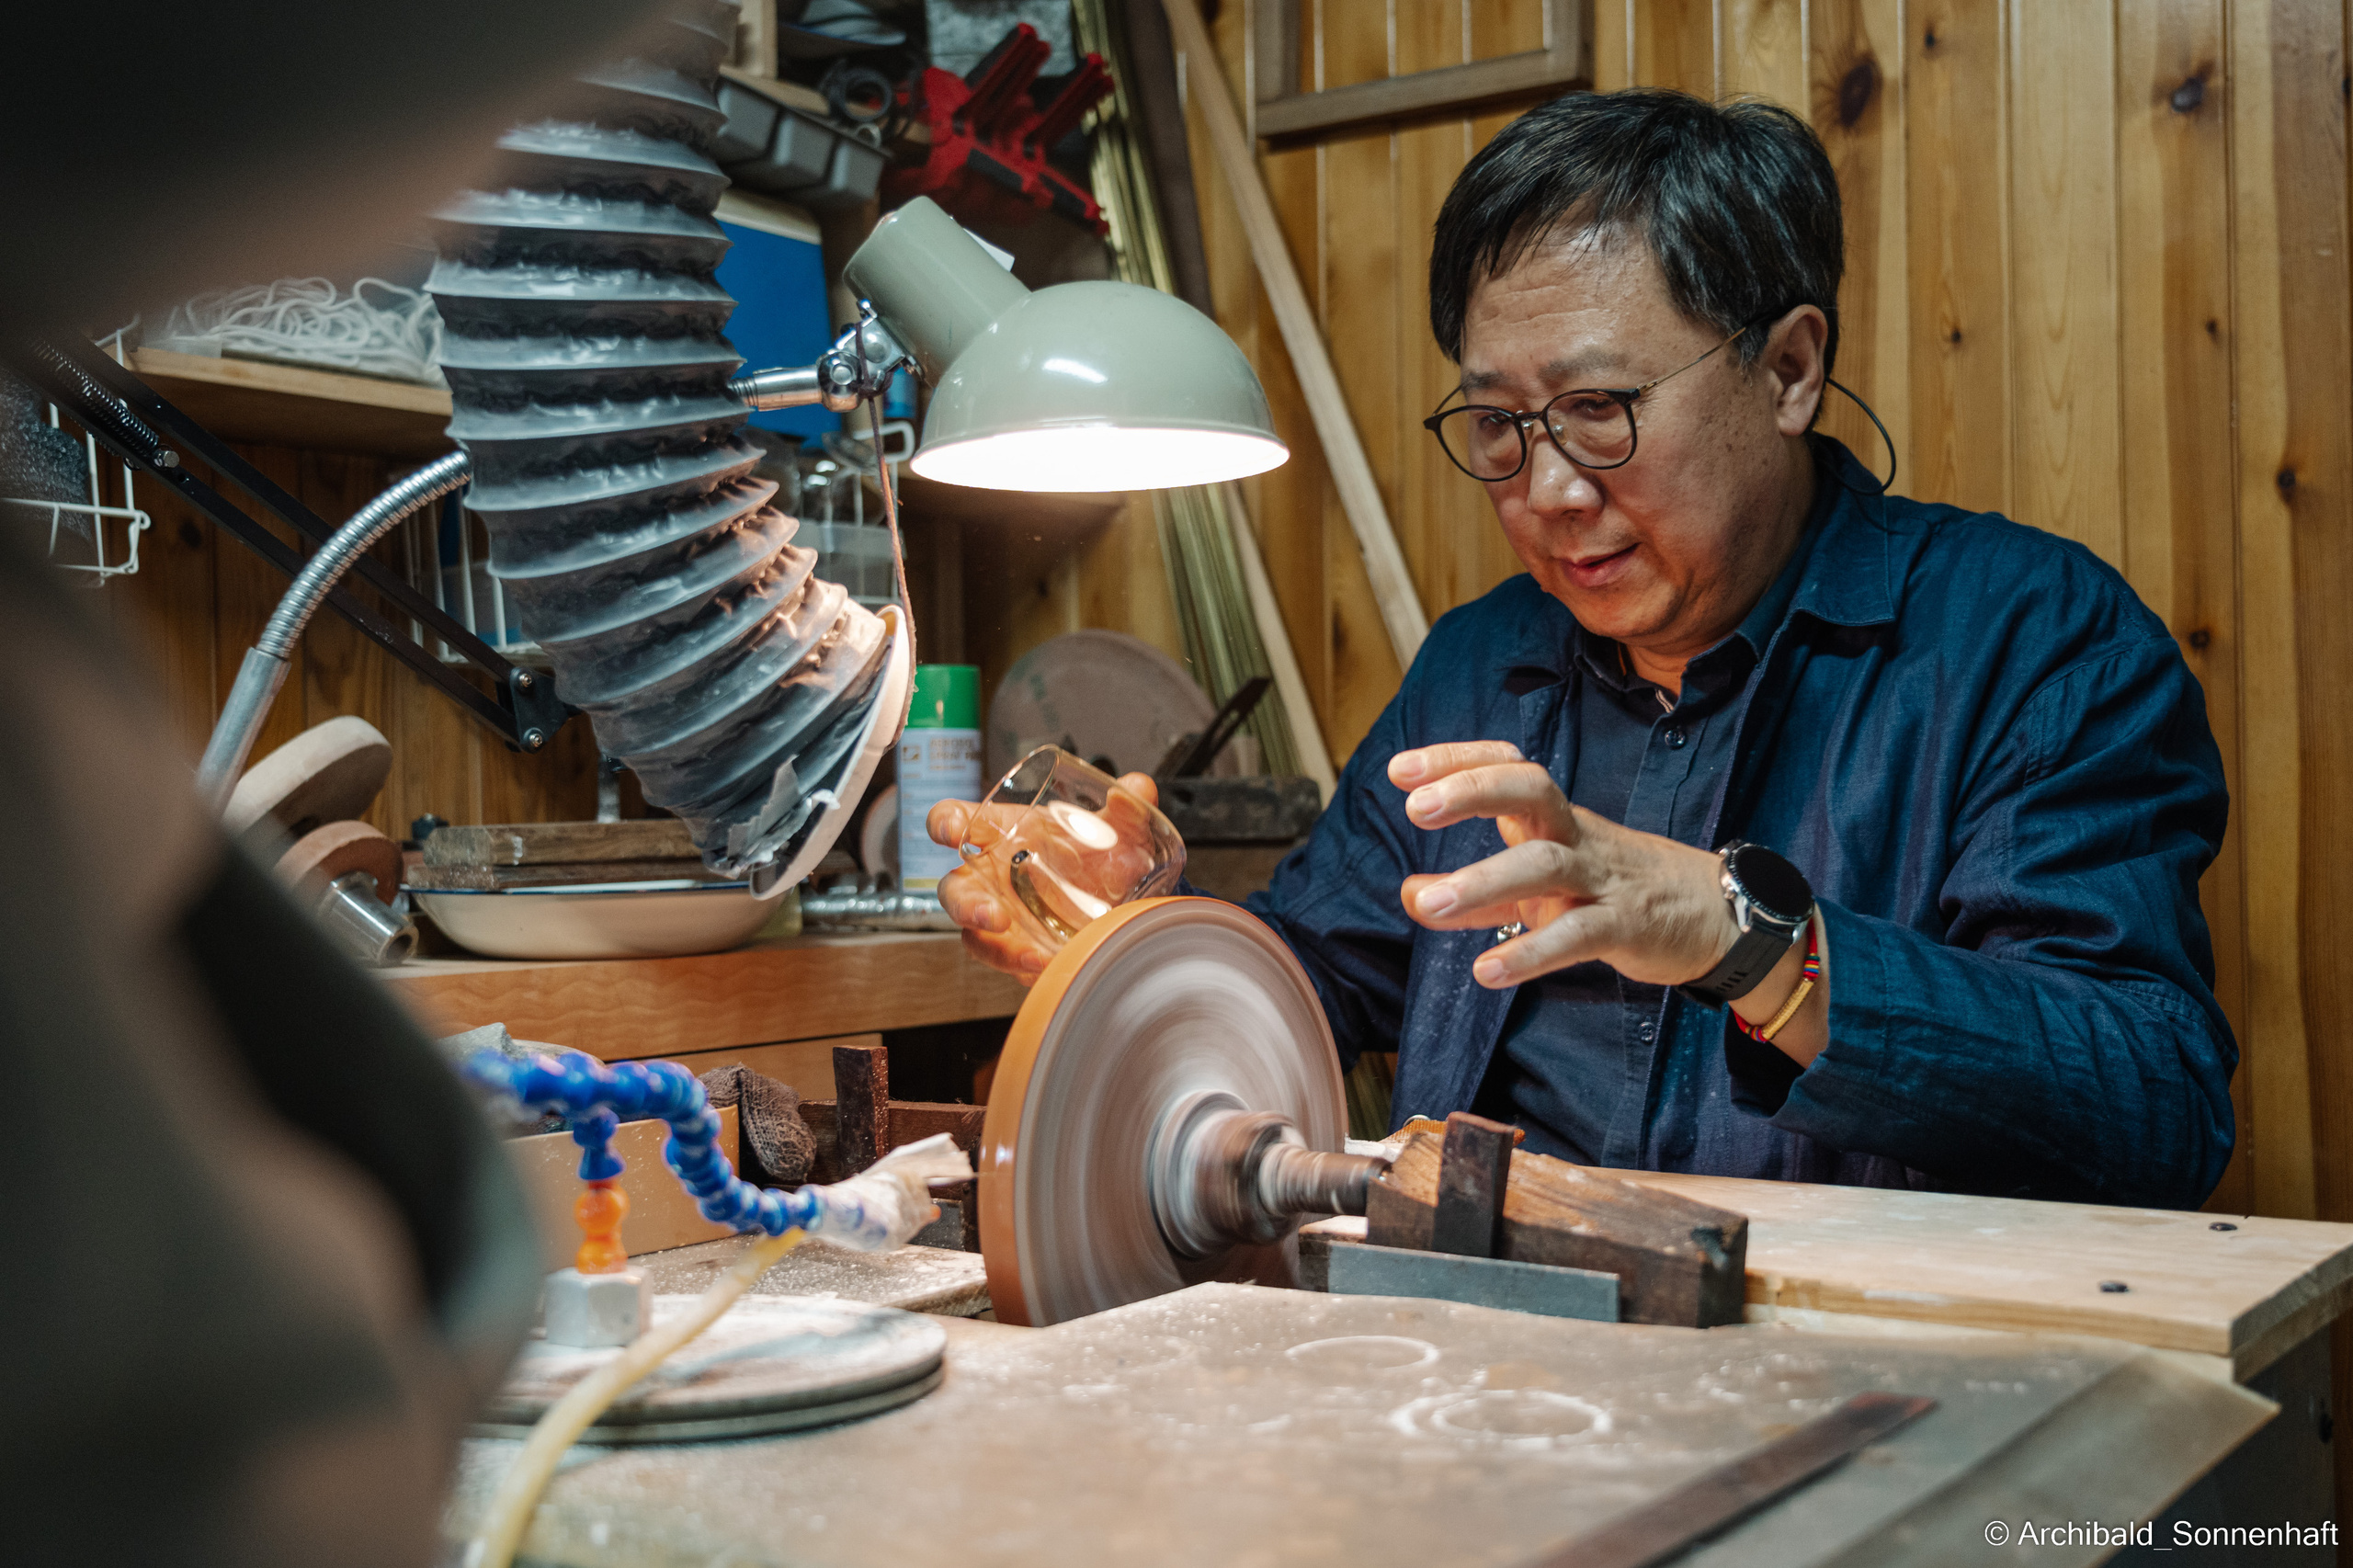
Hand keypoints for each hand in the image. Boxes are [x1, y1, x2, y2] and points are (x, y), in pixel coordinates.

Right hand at [926, 771, 1164, 983]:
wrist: (1120, 895)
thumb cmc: (1094, 850)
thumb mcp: (1117, 827)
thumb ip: (1127, 808)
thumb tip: (1138, 789)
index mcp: (1002, 832)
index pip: (958, 821)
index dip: (946, 823)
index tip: (950, 830)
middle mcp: (992, 876)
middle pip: (955, 889)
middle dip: (966, 904)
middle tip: (993, 915)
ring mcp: (1002, 916)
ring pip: (976, 937)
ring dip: (997, 948)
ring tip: (1031, 956)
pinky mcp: (1019, 949)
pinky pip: (1010, 962)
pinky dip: (1028, 968)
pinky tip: (1054, 965)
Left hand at [1388, 742, 1737, 989]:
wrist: (1714, 915)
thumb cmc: (1613, 892)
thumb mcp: (1542, 890)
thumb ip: (1478, 895)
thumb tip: (1410, 893)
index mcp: (1554, 818)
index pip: (1508, 766)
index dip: (1457, 760)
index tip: (1399, 770)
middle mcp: (1575, 837)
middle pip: (1531, 790)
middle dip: (1473, 791)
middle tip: (1415, 808)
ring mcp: (1602, 879)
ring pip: (1545, 864)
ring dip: (1484, 880)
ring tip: (1429, 905)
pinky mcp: (1626, 926)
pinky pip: (1577, 935)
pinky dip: (1531, 953)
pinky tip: (1487, 971)